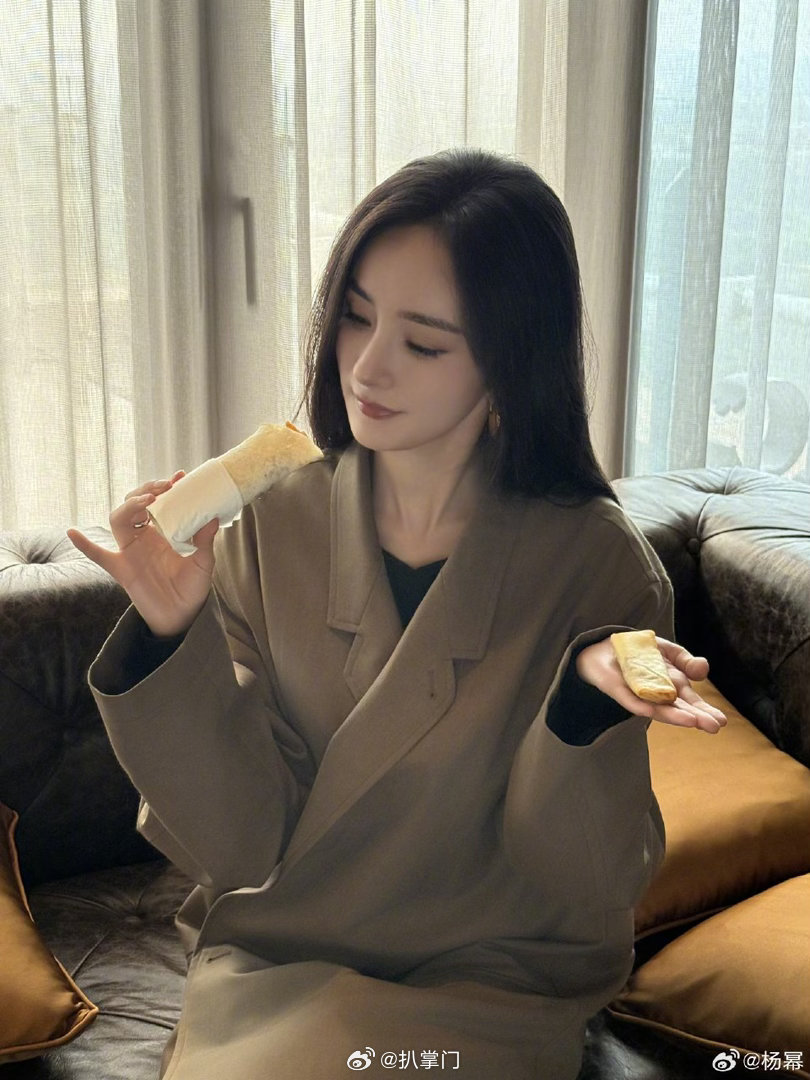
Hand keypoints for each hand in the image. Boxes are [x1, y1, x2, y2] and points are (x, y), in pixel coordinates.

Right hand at [67, 473, 218, 637]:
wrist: (181, 616)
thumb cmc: (192, 588)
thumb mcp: (204, 563)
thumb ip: (205, 541)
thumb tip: (212, 518)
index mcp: (163, 531)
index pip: (159, 502)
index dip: (165, 488)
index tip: (178, 476)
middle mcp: (144, 537)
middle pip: (134, 504)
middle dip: (147, 491)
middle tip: (165, 487)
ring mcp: (131, 551)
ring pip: (119, 520)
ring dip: (129, 507)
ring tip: (147, 501)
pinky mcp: (121, 569)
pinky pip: (98, 556)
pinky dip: (84, 545)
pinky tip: (73, 532)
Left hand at [575, 636, 726, 732]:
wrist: (606, 648)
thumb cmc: (640, 653)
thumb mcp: (668, 651)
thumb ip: (686, 660)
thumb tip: (704, 668)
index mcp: (672, 687)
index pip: (691, 702)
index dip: (705, 711)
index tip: (721, 721)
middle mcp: (658, 696)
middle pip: (678, 709)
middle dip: (696, 717)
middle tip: (714, 726)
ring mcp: (639, 696)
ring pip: (658, 709)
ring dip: (674, 716)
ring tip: (693, 722)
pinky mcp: (619, 692)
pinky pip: (630, 701)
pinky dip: (640, 706)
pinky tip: (650, 712)